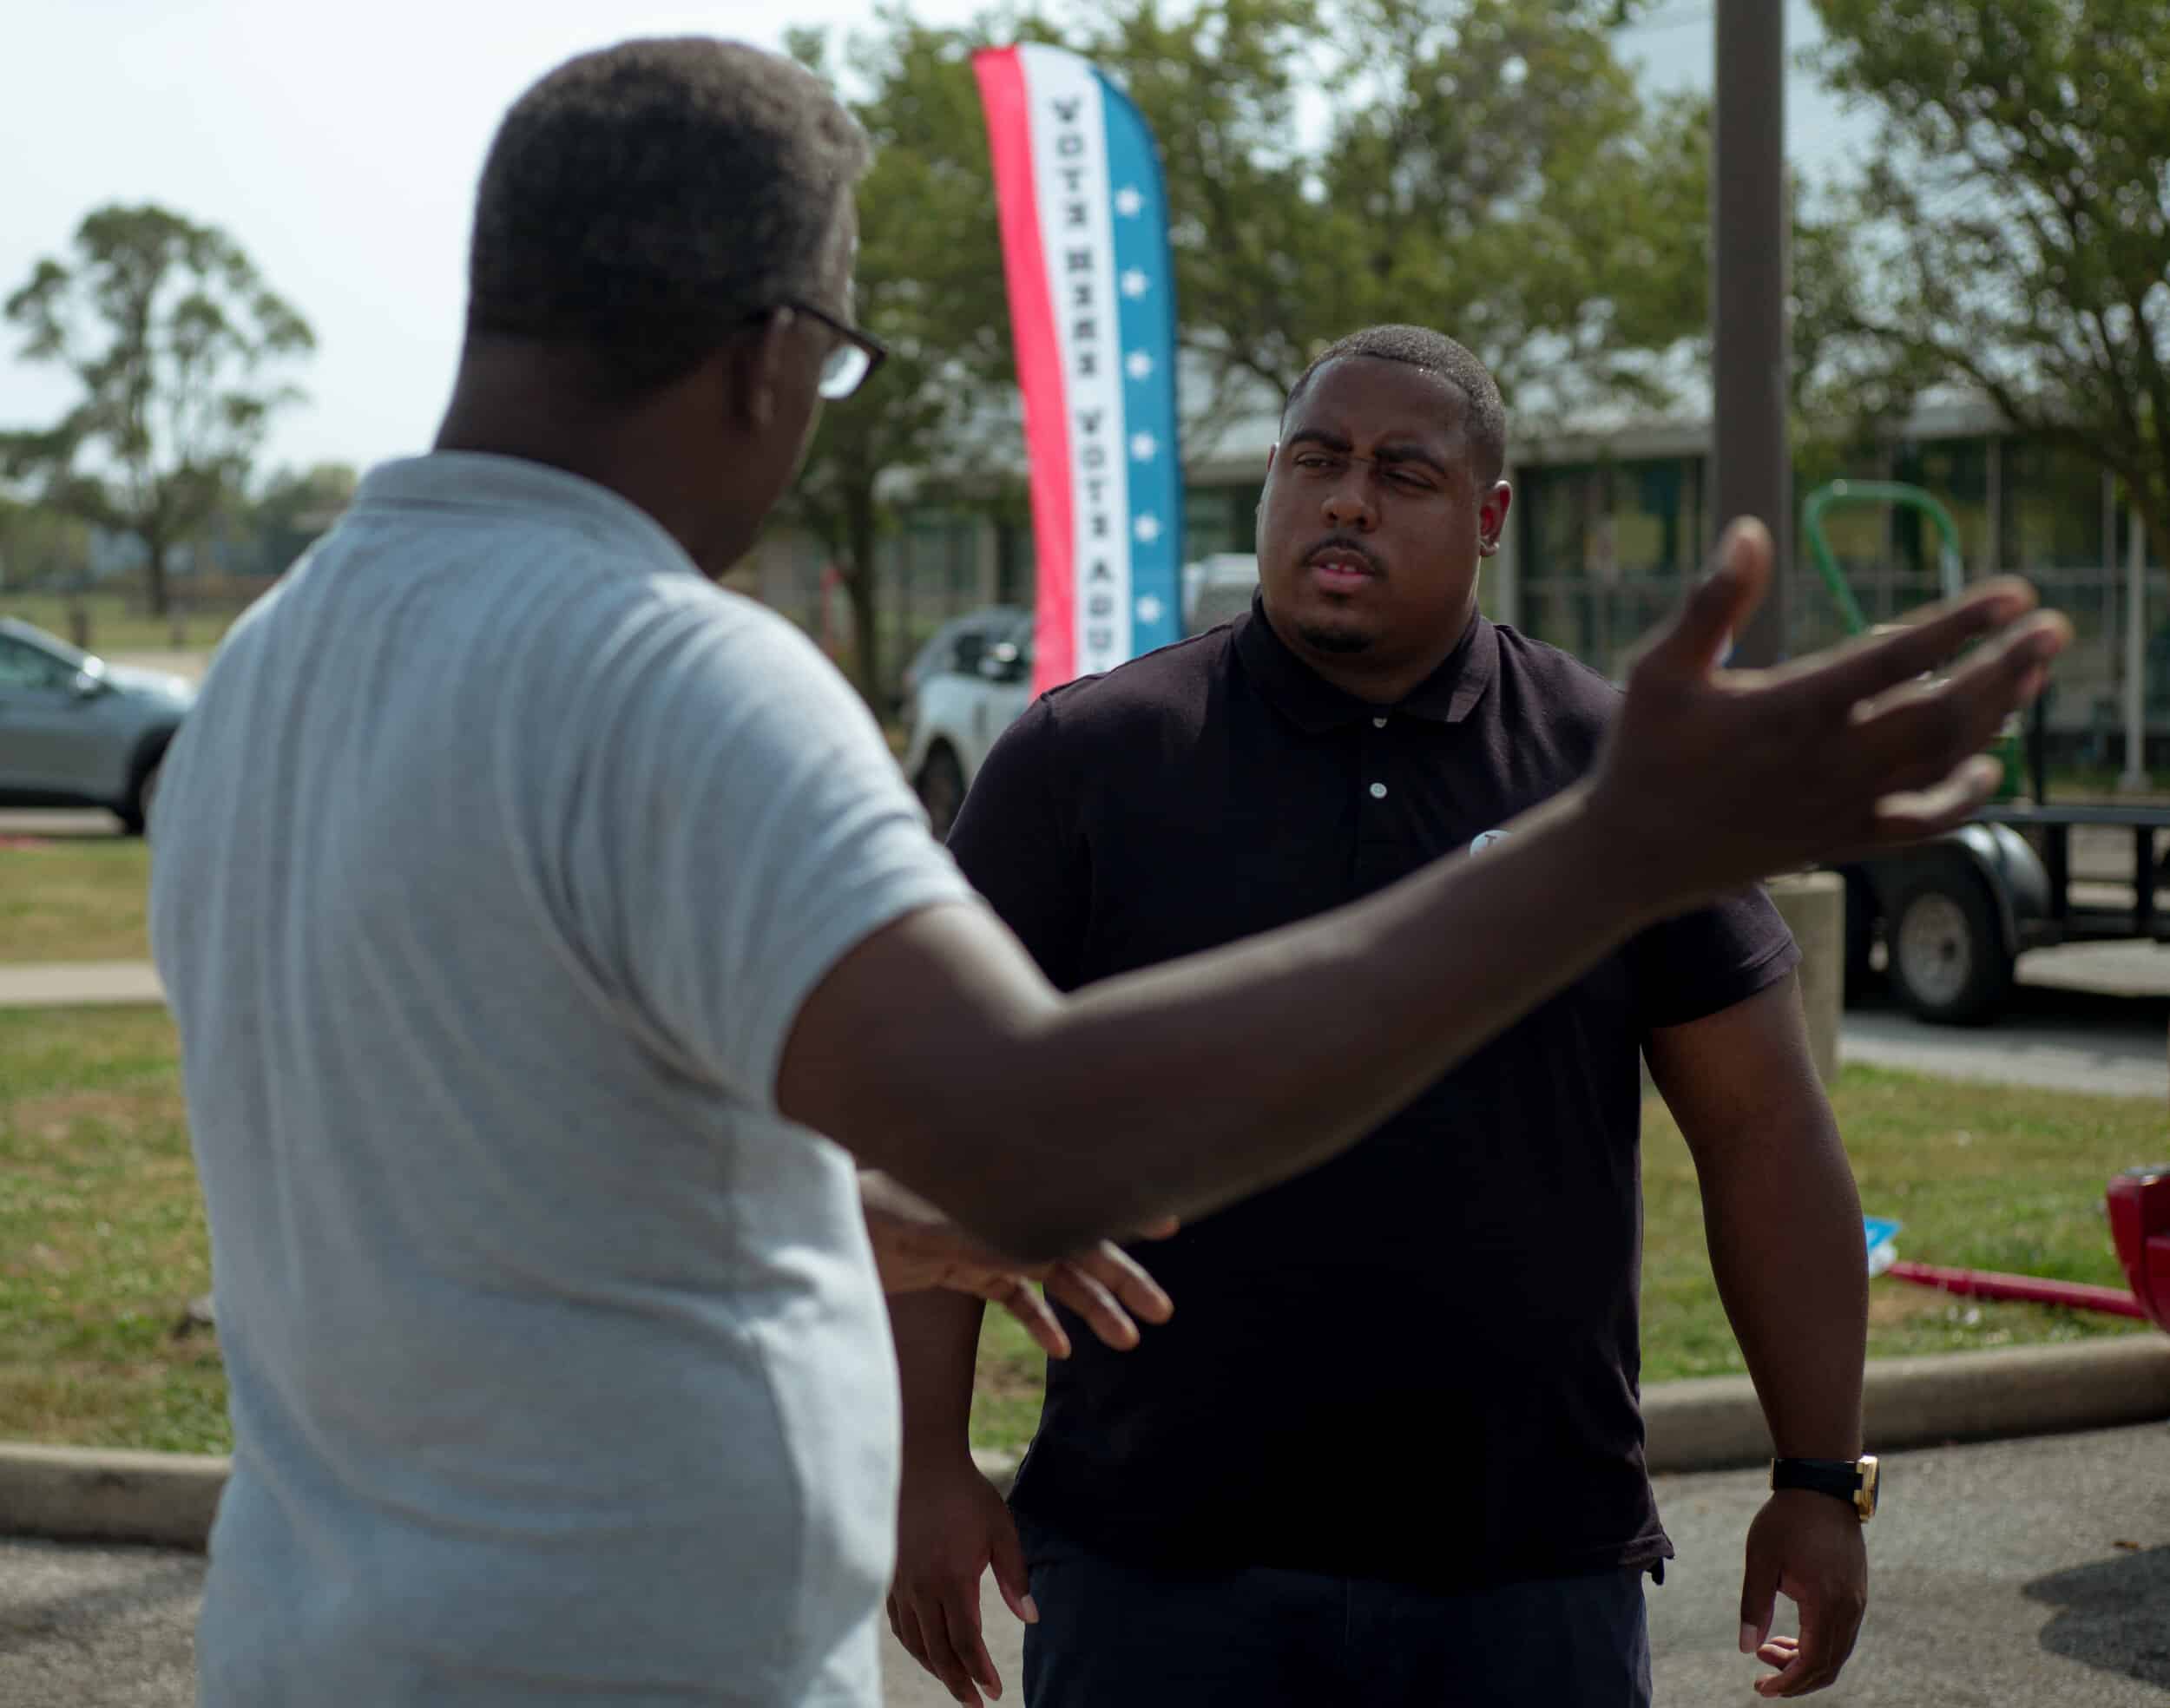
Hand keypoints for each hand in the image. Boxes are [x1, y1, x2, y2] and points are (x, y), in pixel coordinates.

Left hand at [861, 1172, 1174, 1356]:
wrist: (828, 1224)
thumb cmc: (879, 1210)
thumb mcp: (945, 1224)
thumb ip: (998, 1240)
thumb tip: (1051, 1261)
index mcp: (1004, 1189)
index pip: (1075, 1203)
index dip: (1121, 1214)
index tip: (1167, 1225)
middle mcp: (1001, 1209)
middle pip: (1075, 1245)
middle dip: (1121, 1278)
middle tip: (1160, 1311)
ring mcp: (984, 1237)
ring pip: (1052, 1275)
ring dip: (1090, 1307)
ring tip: (1125, 1340)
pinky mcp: (962, 1264)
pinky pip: (1011, 1295)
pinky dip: (1038, 1320)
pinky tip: (1062, 1351)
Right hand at [888, 1454, 1032, 1705]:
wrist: (921, 1462)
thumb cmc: (966, 1494)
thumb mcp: (1000, 1530)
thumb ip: (1015, 1577)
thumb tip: (1030, 1619)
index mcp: (952, 1579)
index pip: (965, 1642)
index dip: (980, 1672)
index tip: (995, 1692)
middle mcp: (922, 1588)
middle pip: (938, 1652)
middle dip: (959, 1683)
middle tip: (976, 1703)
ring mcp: (901, 1583)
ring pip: (915, 1642)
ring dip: (936, 1669)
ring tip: (956, 1684)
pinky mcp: (889, 1575)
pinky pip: (898, 1624)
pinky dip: (913, 1646)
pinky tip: (925, 1651)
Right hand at [1589, 517, 2069, 906]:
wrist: (1632, 856)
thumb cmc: (1644, 753)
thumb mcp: (1660, 669)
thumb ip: (1711, 602)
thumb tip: (1749, 530)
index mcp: (1786, 711)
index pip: (1894, 659)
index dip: (1962, 624)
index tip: (2014, 592)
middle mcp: (1825, 762)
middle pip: (1943, 713)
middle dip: (2007, 668)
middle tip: (2054, 628)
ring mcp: (1839, 806)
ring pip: (1942, 760)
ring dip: (1997, 715)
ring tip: (2031, 671)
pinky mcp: (1841, 841)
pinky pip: (1923, 822)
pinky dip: (1966, 794)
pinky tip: (1991, 766)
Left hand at [1738, 1489, 1868, 1696]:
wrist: (1821, 1487)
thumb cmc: (1786, 1520)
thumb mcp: (1761, 1560)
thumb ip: (1755, 1606)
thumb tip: (1746, 1648)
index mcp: (1826, 1603)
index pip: (1813, 1662)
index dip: (1788, 1682)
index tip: (1761, 1689)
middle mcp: (1849, 1609)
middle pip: (1829, 1665)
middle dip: (1795, 1679)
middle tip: (1762, 1679)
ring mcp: (1857, 1602)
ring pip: (1837, 1652)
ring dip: (1805, 1662)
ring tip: (1768, 1650)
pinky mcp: (1856, 1594)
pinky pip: (1841, 1635)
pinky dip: (1817, 1645)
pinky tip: (1789, 1638)